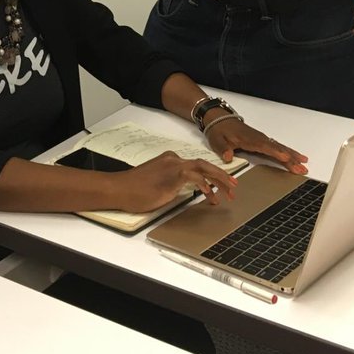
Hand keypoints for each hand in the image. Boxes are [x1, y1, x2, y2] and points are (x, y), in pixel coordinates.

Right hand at [117, 151, 237, 212]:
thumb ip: (173, 183)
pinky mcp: (171, 175)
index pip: (197, 165)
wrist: (120, 188)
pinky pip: (194, 177)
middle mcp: (174, 159)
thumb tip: (186, 190)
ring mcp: (173, 166)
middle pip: (204, 165)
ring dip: (219, 180)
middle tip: (234, 187)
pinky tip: (210, 194)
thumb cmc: (135, 189)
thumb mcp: (158, 185)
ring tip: (229, 192)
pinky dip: (204, 185)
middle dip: (222, 176)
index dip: (213, 175)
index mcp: (170, 160)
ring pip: (203, 168)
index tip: (222, 185)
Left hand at [203, 116, 307, 174]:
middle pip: (276, 148)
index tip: (285, 158)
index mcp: (248, 139)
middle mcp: (258, 138)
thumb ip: (223, 148)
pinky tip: (296, 157)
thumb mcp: (217, 140)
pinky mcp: (262, 140)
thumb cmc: (219, 130)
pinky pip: (277, 146)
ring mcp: (261, 138)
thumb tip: (228, 157)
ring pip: (280, 147)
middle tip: (301, 168)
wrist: (218, 118)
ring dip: (292, 155)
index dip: (275, 152)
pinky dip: (288, 152)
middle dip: (290, 158)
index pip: (264, 146)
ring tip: (305, 163)